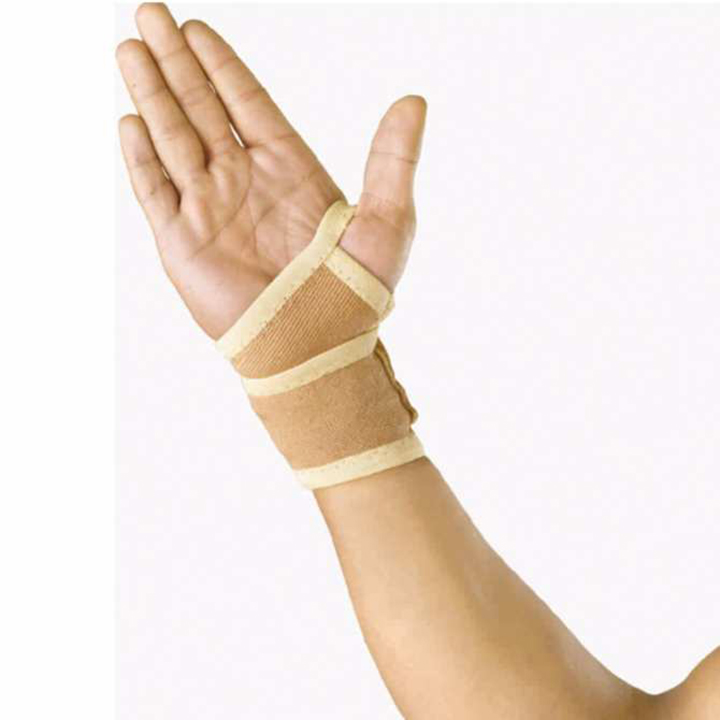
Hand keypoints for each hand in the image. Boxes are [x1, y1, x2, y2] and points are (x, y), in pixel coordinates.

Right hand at [117, 3, 426, 337]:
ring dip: (151, 93)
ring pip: (172, 137)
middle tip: (149, 13)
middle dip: (175, 62)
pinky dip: (141, 156)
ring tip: (129, 47)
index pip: (247, 102)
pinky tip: (129, 120)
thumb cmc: (354, 291)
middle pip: (202, 108)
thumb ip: (394, 158)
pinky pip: (154, 189)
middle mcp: (244, 180)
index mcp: (289, 168)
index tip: (196, 27)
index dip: (221, 64)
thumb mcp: (387, 219)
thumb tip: (414, 99)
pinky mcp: (182, 241)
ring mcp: (210, 208)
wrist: (315, 348)